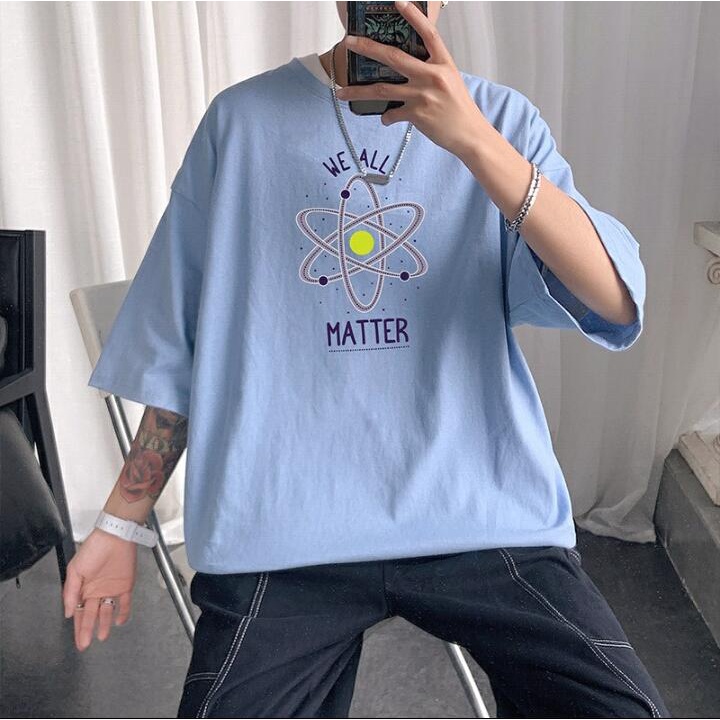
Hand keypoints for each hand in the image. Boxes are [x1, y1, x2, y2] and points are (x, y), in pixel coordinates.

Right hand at [62, 527, 137, 650]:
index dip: (78, 627)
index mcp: (84, 588)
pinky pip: (125, 602)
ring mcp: (111, 589)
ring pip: (107, 611)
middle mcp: (97, 591)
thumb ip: (71, 593)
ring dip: (104, 624)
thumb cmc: (93, 549)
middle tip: (85, 645)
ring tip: (101, 636)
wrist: (115, 537)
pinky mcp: (125, 585)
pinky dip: (123, 612)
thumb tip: (69, 613)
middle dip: (88, 630)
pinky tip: (119, 621)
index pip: (80, 612)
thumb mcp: (75, 570)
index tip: (78, 641)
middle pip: (92, 615)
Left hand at [335, 0, 488, 157]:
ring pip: (382, 89)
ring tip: (341, 92)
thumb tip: (406, 68)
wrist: (470, 134)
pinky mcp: (417, 114)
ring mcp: (423, 95)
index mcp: (443, 63)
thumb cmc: (460, 108)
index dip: (414, 16)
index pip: (428, 34)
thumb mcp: (451, 80)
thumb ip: (431, 70)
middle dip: (367, 48)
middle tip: (349, 42)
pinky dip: (386, 117)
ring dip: (358, 92)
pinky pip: (392, 113)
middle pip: (393, 57)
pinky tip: (386, 118)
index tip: (398, 2)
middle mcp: (432, 75)